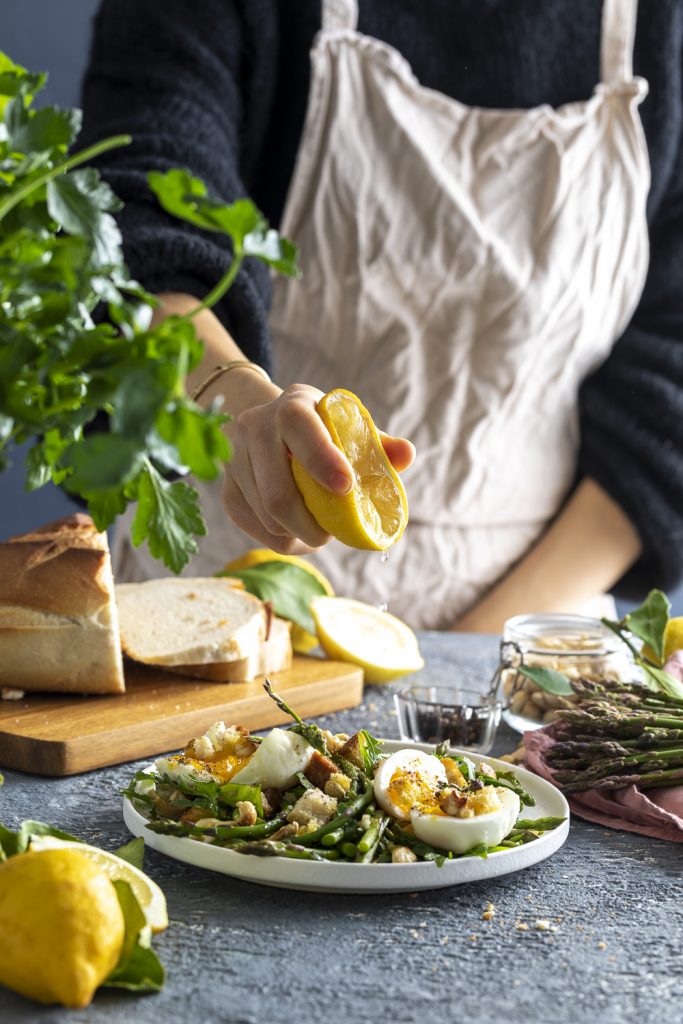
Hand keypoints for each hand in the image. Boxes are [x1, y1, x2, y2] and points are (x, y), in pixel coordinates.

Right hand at [221, 380, 414, 553]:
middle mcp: (254, 428)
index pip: (300, 429)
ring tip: (318, 532)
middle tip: (332, 535)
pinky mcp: (226, 489)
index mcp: (291, 406)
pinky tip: (297, 533)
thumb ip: (377, 443)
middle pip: (277, 493)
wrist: (268, 424)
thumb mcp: (347, 426)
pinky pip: (254, 528)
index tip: (346, 487)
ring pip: (266, 516)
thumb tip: (406, 455)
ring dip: (298, 535)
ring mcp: (234, 459)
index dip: (323, 460)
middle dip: (311, 525)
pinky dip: (281, 539)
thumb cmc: (322, 429)